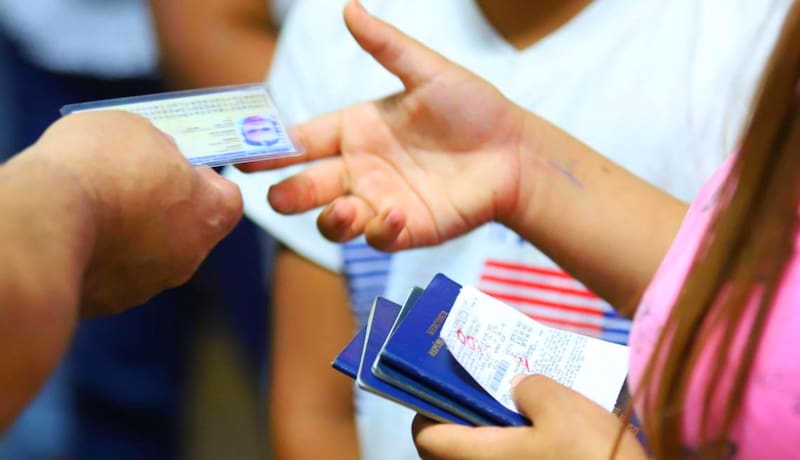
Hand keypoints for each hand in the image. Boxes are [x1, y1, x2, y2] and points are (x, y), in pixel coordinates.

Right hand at [32, 110, 241, 315]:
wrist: (46, 221)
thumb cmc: (98, 167)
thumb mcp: (136, 130)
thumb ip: (158, 148)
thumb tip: (156, 157)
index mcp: (210, 213)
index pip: (227, 197)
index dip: (203, 179)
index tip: (177, 165)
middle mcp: (190, 257)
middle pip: (188, 227)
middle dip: (165, 206)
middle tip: (130, 182)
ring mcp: (151, 284)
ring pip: (150, 253)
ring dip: (131, 232)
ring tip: (94, 206)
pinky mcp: (112, 302)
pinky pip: (114, 272)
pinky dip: (102, 255)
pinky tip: (77, 233)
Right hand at [240, 0, 532, 250]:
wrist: (515, 152)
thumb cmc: (473, 109)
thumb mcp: (429, 72)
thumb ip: (387, 46)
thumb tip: (349, 7)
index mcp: (356, 129)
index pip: (301, 140)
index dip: (271, 147)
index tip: (245, 152)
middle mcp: (360, 168)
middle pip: (305, 186)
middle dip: (286, 192)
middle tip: (275, 193)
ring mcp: (380, 201)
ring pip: (332, 220)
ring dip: (327, 218)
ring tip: (341, 207)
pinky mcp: (406, 229)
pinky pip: (378, 236)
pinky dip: (378, 229)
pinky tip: (394, 212)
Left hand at [412, 375, 645, 459]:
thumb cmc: (591, 456)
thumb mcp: (561, 406)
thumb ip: (529, 387)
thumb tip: (518, 387)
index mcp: (480, 458)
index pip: (427, 438)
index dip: (428, 409)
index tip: (446, 385)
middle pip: (451, 452)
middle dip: (465, 418)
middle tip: (488, 389)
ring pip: (486, 458)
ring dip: (495, 433)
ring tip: (522, 404)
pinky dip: (516, 449)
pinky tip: (544, 429)